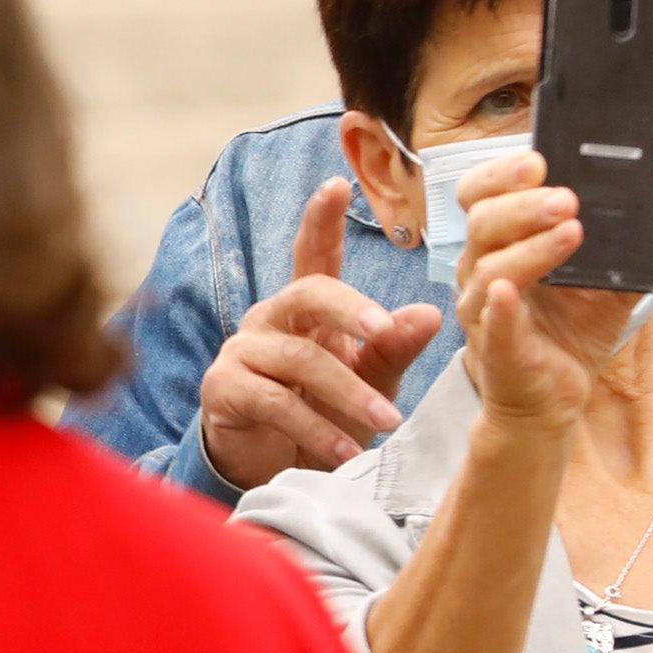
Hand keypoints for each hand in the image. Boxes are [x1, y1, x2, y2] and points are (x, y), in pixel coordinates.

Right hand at [200, 181, 445, 488]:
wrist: (273, 468)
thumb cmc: (325, 414)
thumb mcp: (370, 381)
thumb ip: (394, 349)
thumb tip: (428, 312)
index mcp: (307, 310)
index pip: (314, 257)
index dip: (322, 221)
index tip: (336, 184)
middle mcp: (271, 319)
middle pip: (307, 294)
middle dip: (347, 308)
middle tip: (382, 327)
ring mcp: (243, 352)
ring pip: (299, 359)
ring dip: (347, 393)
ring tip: (386, 421)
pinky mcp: (223, 389)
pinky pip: (275, 401)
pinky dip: (316, 428)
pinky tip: (347, 451)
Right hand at [447, 151, 652, 431]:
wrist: (556, 393)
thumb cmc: (573, 328)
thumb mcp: (620, 280)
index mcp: (505, 240)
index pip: (482, 194)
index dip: (501, 173)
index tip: (540, 159)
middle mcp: (484, 268)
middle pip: (483, 222)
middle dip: (524, 205)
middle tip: (569, 199)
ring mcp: (484, 309)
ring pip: (489, 269)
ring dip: (529, 248)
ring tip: (573, 232)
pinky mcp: (496, 349)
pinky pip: (492, 324)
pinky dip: (501, 307)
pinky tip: (513, 292)